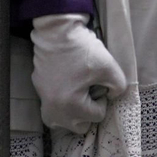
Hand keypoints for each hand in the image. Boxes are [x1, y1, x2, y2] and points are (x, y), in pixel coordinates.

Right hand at [30, 13, 126, 135]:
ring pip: (60, 120)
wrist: (56, 30)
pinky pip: (50, 105)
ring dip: (71, 113)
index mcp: (71, 106)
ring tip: (77, 96)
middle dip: (88, 112)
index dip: (103, 99)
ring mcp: (43, 97)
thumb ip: (118, 87)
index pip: (97, 116)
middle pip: (79, 125)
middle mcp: (54, 107)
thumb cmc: (82, 49)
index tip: (99, 84)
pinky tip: (66, 85)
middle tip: (90, 93)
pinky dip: (59, 101)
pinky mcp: (37, 86)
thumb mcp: (109, 67)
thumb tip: (111, 95)